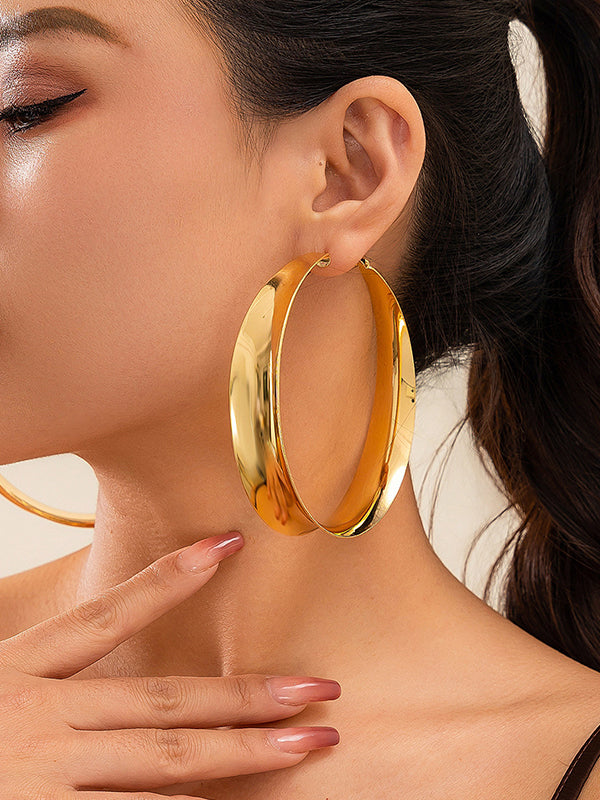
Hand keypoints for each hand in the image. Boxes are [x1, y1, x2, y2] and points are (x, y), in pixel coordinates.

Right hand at [0, 532, 340, 798]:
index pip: (106, 614)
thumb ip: (40, 660)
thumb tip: (91, 656)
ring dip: (237, 756)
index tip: (228, 545)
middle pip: (160, 702)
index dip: (169, 578)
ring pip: (158, 762)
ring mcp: (38, 778)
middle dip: (245, 695)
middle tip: (319, 688)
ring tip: (306, 744)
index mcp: (16, 674)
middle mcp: (36, 720)